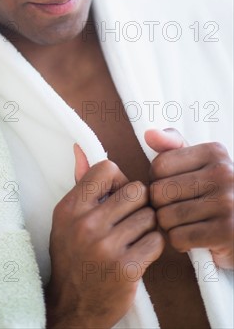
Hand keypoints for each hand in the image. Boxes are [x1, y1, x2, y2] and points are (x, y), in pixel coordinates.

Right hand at [45, 144, 163, 327]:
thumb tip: (80, 148)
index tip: (115, 196)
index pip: (107, 168)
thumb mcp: (68, 218)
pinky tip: (139, 253)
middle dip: (138, 203)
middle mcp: (86, 224)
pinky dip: (153, 246)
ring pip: (150, 215)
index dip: (118, 180)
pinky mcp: (126, 268)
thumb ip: (80, 183)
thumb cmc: (73, 255)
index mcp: (70, 207)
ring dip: (147, 226)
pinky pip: (157, 241)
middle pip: (136, 190)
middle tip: (129, 218)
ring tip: (133, 237)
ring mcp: (106, 247)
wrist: (73, 306)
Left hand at [146, 128, 233, 269]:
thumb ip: (172, 145)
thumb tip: (149, 133)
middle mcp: (223, 174)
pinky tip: (193, 238)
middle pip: (159, 192)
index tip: (171, 187)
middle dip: (160, 206)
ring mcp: (227, 203)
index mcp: (214, 153)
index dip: (156, 181)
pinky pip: (178, 238)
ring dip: (169, 226)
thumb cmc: (216, 193)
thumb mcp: (199, 163)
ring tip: (185, 223)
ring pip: (166, 217)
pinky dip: (180, 242)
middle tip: (176, 210)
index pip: (159, 165)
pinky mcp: (227, 232)